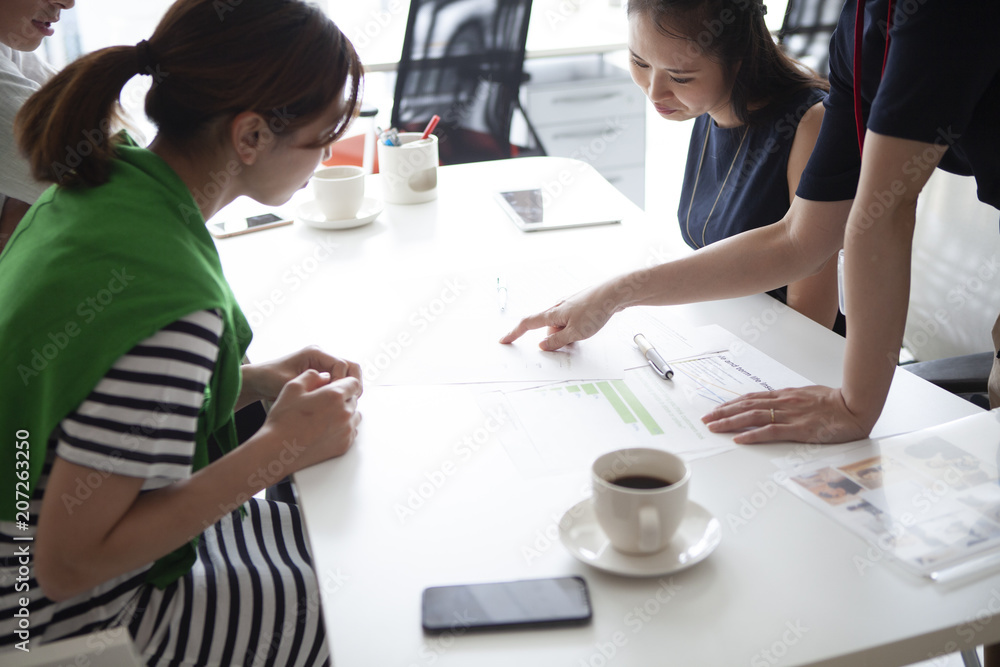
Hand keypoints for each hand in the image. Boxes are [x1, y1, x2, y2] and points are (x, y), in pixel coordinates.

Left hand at [240, 346, 361, 406]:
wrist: (259, 380)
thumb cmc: (270, 379)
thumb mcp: (290, 383)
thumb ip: (312, 385)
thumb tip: (333, 391)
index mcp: (315, 353)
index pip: (341, 364)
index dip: (342, 381)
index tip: (334, 396)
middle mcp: (322, 356)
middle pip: (351, 366)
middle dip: (353, 383)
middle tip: (348, 400)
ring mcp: (324, 365)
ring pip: (349, 374)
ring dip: (349, 388)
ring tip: (342, 403)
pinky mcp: (323, 374)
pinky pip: (341, 381)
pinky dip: (342, 391)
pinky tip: (336, 404)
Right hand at [259, 370, 362, 471]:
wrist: (279, 449)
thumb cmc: (284, 419)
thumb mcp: (293, 388)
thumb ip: (311, 376)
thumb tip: (324, 376)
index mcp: (335, 396)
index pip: (354, 383)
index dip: (345, 383)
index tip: (335, 386)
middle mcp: (345, 413)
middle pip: (353, 399)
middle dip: (343, 398)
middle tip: (325, 402)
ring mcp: (346, 431)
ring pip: (354, 415)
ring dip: (344, 412)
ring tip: (326, 415)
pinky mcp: (344, 445)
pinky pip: (351, 431)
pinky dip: (343, 427)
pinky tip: (327, 428)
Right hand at [499, 283, 618, 350]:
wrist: (614, 292)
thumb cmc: (595, 310)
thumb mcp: (575, 333)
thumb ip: (557, 341)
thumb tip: (542, 345)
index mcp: (552, 313)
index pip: (527, 324)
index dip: (514, 333)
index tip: (504, 340)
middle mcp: (557, 307)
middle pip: (549, 329)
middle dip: (556, 339)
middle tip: (573, 342)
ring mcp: (568, 305)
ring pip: (561, 326)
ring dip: (568, 334)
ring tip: (586, 332)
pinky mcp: (578, 305)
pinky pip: (571, 321)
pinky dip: (576, 328)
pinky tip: (589, 326)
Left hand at [701, 385, 872, 444]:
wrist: (855, 406)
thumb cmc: (835, 402)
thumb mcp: (808, 396)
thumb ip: (790, 401)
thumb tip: (776, 403)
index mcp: (785, 395)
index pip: (751, 398)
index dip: (731, 404)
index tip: (716, 410)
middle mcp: (783, 403)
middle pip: (746, 406)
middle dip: (723, 413)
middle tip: (706, 419)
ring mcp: (790, 415)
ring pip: (753, 416)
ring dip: (730, 422)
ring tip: (714, 427)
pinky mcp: (799, 429)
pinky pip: (771, 431)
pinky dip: (752, 434)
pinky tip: (739, 438)